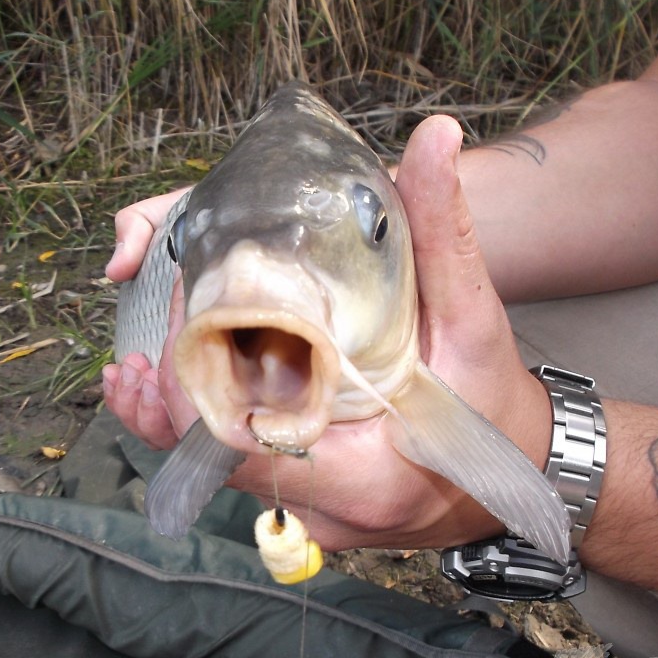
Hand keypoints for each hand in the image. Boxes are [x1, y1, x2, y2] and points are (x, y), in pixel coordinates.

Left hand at [104, 116, 551, 550]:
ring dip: (179, 422)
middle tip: (137, 354)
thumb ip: (443, 231)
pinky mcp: (309, 512)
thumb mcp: (473, 316)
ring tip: (132, 377)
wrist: (524, 468)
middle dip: (170, 405)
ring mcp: (315, 520)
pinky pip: (243, 477)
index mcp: (362, 476)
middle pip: (219, 464)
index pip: (242, 446)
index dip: (191, 392)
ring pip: (223, 476)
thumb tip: (433, 138)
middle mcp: (328, 512)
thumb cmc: (495, 400)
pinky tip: (179, 401)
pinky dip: (210, 438)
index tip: (172, 332)